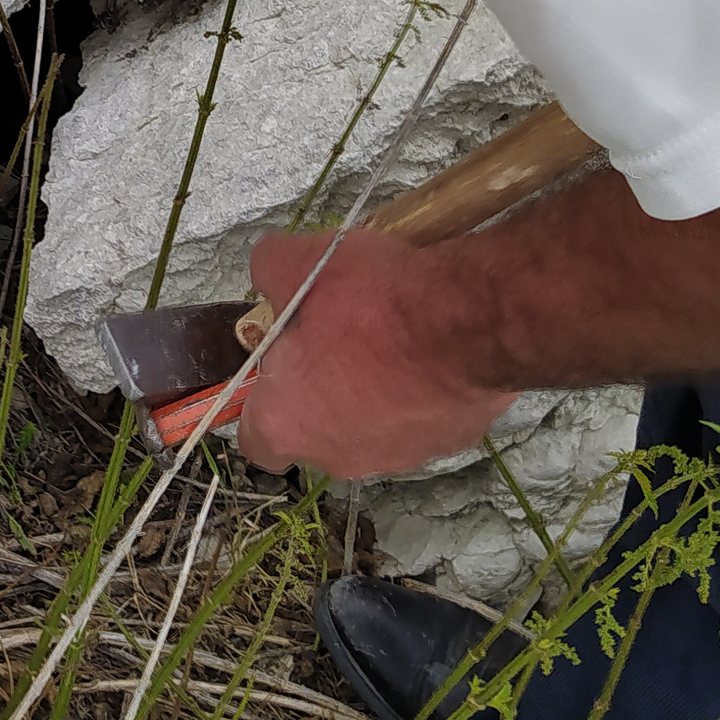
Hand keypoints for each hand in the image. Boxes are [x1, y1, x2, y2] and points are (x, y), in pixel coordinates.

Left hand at [236, 227, 518, 477]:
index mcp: (288, 425)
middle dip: (320, 387)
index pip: (254, 440)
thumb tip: (272, 278)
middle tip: (333, 335)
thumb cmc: (366, 301)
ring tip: (386, 335)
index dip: (260, 402)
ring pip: (371, 426)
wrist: (465, 319)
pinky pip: (422, 417)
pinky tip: (427, 346)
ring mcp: (400, 456)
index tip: (276, 365)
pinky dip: (419, 390)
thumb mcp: (292, 261)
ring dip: (372, 389)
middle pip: (317, 429)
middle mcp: (339, 457)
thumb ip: (267, 274)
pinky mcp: (451, 443)